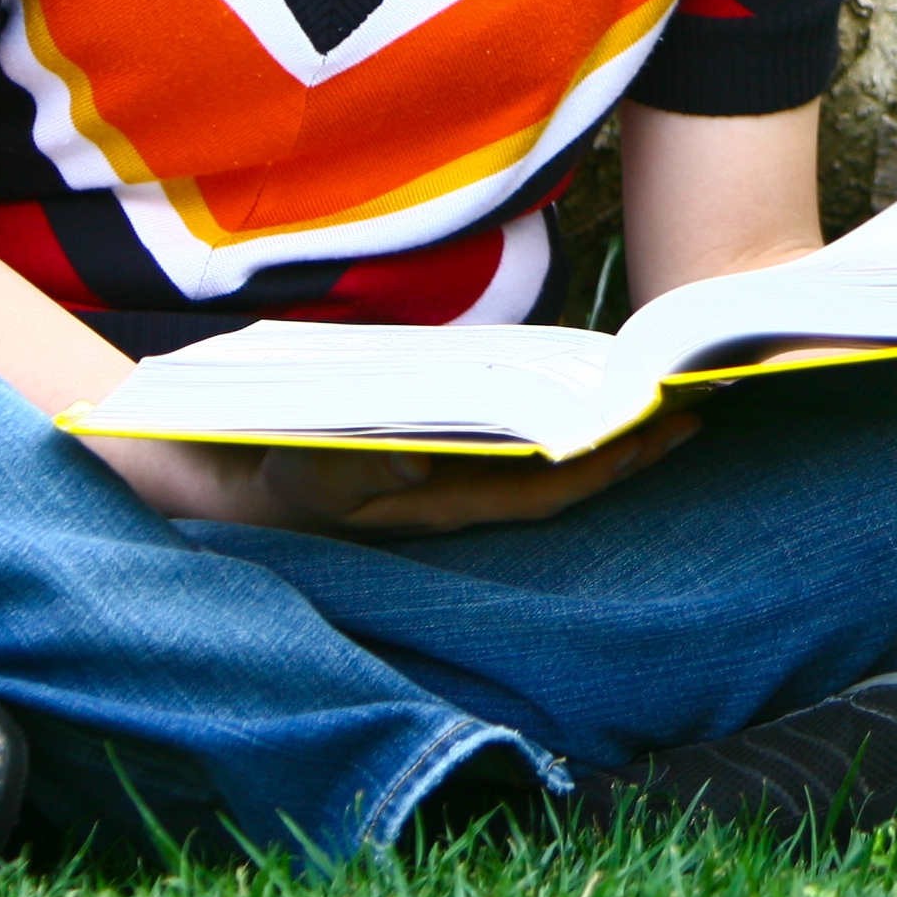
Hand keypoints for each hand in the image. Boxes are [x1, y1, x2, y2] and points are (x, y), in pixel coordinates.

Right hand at [247, 415, 700, 535]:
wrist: (201, 475)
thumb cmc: (254, 464)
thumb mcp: (297, 466)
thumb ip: (354, 466)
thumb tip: (418, 458)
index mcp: (432, 507)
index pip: (542, 492)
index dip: (603, 464)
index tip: (657, 426)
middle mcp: (448, 499)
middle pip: (558, 480)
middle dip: (627, 447)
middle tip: (695, 405)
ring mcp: (439, 481)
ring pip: (540, 464)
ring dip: (600, 433)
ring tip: (659, 397)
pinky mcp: (425, 456)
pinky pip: (507, 443)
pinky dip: (551, 418)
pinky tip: (582, 389)